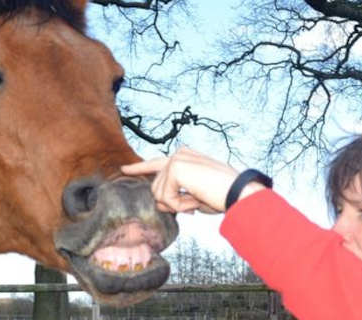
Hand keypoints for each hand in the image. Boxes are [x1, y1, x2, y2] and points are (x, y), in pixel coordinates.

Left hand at [121, 147, 262, 213]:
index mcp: (185, 156)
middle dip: (171, 203)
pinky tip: (195, 201)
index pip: (157, 162)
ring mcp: (176, 159)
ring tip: (197, 201)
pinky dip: (179, 206)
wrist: (238, 192)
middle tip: (192, 206)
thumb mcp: (195, 195)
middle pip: (156, 187)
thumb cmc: (223, 195)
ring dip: (177, 205)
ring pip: (159, 194)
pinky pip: (165, 198)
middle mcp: (179, 154)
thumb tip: (160, 204)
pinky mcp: (175, 168)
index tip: (123, 169)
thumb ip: (176, 195)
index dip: (139, 168)